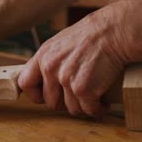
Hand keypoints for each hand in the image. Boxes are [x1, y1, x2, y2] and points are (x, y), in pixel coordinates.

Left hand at [18, 1, 140, 117]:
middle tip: (79, 97)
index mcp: (43, 56)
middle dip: (66, 103)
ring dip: (84, 107)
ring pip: (71, 109)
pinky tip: (103, 103)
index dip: (36, 95)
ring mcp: (66, 79)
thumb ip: (52, 60)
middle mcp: (50, 68)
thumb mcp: (63, 42)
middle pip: (51, 103)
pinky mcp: (82, 89)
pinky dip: (97, 109)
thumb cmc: (94, 35)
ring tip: (94, 98)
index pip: (25, 84)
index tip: (47, 97)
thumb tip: (46, 78)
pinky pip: (88, 110)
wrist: (116, 31)